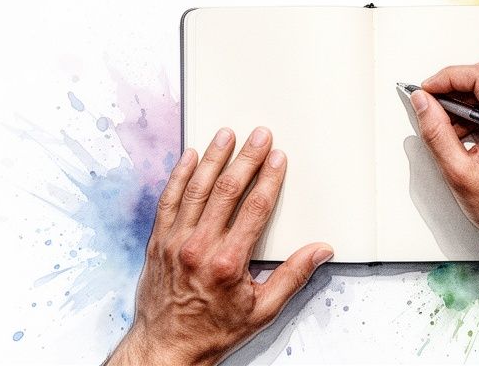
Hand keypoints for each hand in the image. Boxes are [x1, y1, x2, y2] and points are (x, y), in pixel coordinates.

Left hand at [106, 127, 333, 365]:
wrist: (167, 348)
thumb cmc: (213, 331)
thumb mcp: (263, 311)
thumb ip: (293, 276)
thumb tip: (320, 251)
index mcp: (228, 262)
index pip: (254, 208)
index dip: (269, 179)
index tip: (278, 158)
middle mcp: (199, 247)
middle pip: (226, 190)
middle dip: (246, 159)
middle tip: (259, 136)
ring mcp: (175, 242)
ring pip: (196, 188)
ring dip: (213, 158)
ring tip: (226, 135)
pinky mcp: (158, 241)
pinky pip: (168, 200)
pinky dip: (179, 176)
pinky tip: (189, 157)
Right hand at [409, 60, 478, 251]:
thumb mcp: (459, 172)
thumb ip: (437, 132)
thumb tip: (423, 102)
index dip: (449, 78)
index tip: (427, 90)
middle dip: (455, 85)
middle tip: (432, 102)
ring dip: (465, 99)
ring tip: (447, 126)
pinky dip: (476, 110)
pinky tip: (462, 132)